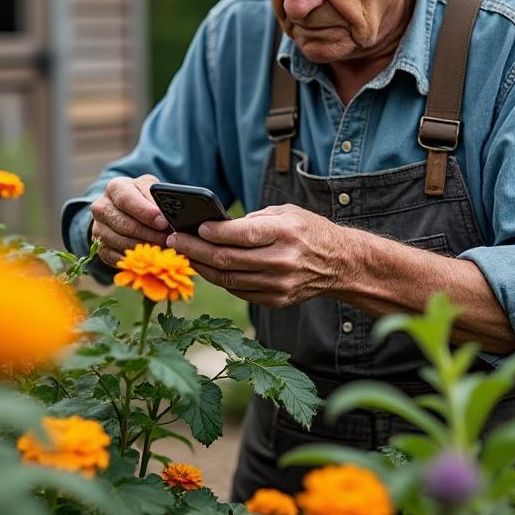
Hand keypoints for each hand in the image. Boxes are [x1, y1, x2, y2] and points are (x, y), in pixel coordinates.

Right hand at [88, 174, 170, 266]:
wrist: (124, 210)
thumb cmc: (143, 197)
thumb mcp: (150, 189)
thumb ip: (156, 197)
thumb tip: (167, 213)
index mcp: (115, 188)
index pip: (127, 199)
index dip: (145, 212)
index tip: (163, 222)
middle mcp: (101, 207)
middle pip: (125, 224)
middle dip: (149, 233)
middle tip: (169, 239)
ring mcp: (98, 229)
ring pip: (122, 242)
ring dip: (144, 247)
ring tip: (163, 248)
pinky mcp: (100, 248)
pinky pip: (117, 257)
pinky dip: (135, 259)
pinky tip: (150, 257)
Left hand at [165, 204, 362, 308]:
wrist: (340, 264)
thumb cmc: (308, 231)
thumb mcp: (286, 214)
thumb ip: (253, 220)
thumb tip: (215, 227)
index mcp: (285, 234)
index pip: (240, 235)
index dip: (212, 233)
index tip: (192, 227)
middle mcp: (282, 261)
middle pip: (227, 259)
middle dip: (195, 250)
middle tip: (174, 241)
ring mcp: (279, 285)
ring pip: (228, 279)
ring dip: (202, 267)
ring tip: (185, 255)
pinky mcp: (277, 300)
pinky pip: (239, 291)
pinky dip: (221, 280)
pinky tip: (208, 269)